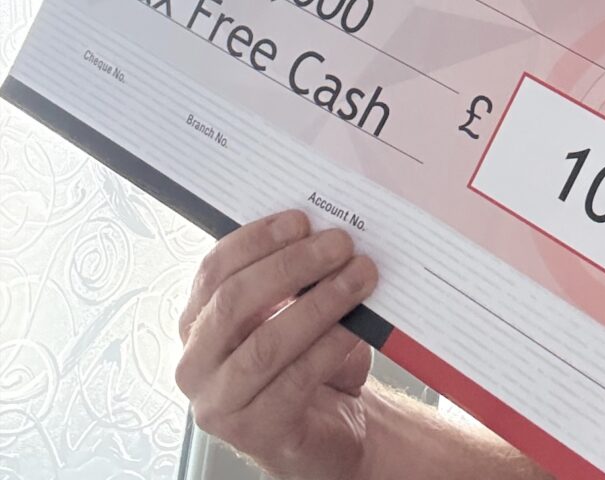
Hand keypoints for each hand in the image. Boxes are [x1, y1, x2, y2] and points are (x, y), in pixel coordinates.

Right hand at [176, 210, 379, 479]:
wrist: (328, 425)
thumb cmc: (308, 357)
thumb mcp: (296, 309)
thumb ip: (297, 275)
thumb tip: (327, 230)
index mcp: (198, 320)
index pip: (215, 270)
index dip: (257, 239)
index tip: (301, 219)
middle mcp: (196, 363)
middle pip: (234, 302)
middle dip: (292, 265)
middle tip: (340, 244)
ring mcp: (220, 404)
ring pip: (264, 344)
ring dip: (319, 303)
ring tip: (360, 276)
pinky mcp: (256, 433)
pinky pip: (294, 382)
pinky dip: (329, 346)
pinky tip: (355, 326)